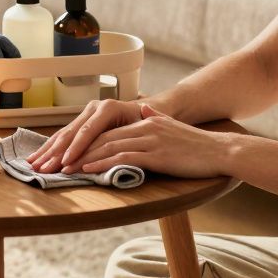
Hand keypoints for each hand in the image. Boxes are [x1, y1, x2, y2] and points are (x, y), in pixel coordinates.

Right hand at [26, 98, 144, 172]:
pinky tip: (38, 156)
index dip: (75, 148)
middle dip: (55, 153)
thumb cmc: (144, 123)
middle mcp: (94, 108)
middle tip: (42, 169)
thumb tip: (115, 153)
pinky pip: (63, 135)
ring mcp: (85, 113)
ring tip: (33, 165)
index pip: (88, 131)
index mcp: (108, 109)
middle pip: (71, 133)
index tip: (64, 163)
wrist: (143, 111)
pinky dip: (49, 147)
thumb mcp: (141, 128)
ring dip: (47, 151)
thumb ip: (128, 138)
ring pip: (63, 134)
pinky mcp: (80, 120)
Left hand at [64, 103, 233, 179]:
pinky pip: (122, 157)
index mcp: (146, 121)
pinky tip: (88, 169)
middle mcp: (144, 127)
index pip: (108, 131)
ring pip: (108, 146)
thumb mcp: (174, 126)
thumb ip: (157, 117)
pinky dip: (102, 163)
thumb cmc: (198, 144)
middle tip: (57, 161)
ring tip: (64, 167)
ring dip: (83, 158)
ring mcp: (149, 139)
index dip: (85, 141)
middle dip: (77, 150)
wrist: (220, 150)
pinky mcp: (155, 154)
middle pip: (102, 137)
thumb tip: (147, 109)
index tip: (67, 152)